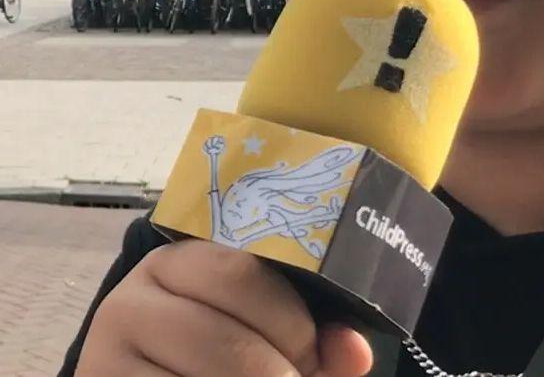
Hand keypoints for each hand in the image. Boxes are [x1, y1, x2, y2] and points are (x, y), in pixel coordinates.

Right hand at [76, 239, 372, 375]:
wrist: (139, 375)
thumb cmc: (208, 353)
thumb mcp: (255, 333)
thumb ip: (310, 341)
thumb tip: (357, 351)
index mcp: (179, 261)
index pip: (242, 275)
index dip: (292, 322)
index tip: (314, 354)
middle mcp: (133, 297)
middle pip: (223, 339)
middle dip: (276, 374)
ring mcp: (104, 350)